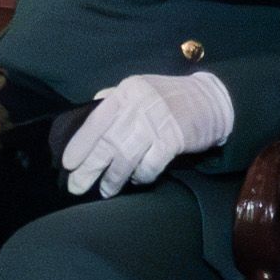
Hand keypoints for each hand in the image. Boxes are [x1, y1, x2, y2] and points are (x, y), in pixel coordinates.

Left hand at [61, 71, 234, 197]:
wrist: (211, 100)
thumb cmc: (171, 98)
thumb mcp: (140, 90)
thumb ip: (114, 99)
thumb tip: (86, 114)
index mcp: (127, 92)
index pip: (96, 120)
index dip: (79, 144)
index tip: (68, 164)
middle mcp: (139, 106)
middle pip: (107, 143)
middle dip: (89, 168)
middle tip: (76, 186)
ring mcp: (157, 123)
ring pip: (125, 158)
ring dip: (112, 179)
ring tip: (106, 190)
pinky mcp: (173, 140)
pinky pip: (149, 166)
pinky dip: (141, 176)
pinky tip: (137, 180)